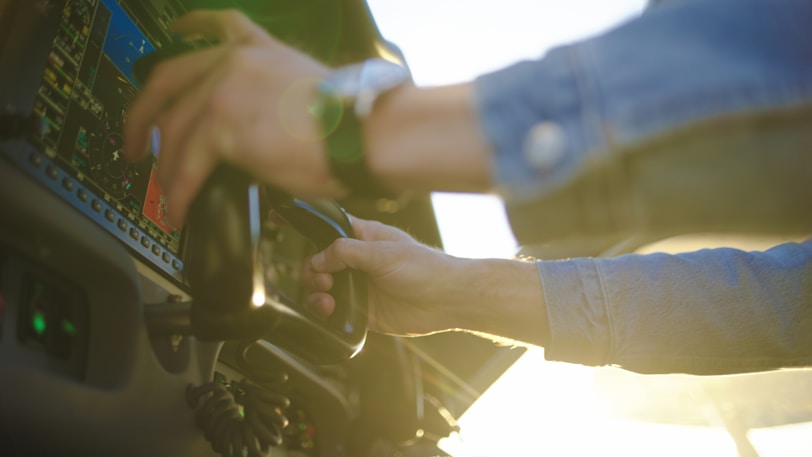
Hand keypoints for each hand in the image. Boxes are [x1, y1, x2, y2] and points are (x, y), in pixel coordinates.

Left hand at [124, 10, 344, 224]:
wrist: (365, 132)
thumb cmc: (351, 121)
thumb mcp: (306, 87)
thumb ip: (267, 94)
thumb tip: (249, 129)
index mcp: (257, 50)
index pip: (210, 31)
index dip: (185, 33)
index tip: (176, 34)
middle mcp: (233, 62)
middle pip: (167, 86)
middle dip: (140, 120)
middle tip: (134, 146)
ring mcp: (223, 91)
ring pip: (173, 131)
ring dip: (164, 168)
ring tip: (165, 195)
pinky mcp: (222, 127)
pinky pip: (187, 165)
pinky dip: (178, 192)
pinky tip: (178, 208)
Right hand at [305, 217, 463, 336]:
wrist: (446, 300)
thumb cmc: (425, 269)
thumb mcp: (383, 254)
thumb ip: (347, 252)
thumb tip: (318, 259)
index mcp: (365, 238)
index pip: (330, 230)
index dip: (314, 236)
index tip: (306, 245)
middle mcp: (359, 262)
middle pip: (320, 263)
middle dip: (313, 272)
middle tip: (323, 281)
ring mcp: (360, 286)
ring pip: (324, 289)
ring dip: (316, 294)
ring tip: (327, 301)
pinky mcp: (363, 310)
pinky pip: (335, 312)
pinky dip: (326, 313)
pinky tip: (331, 312)